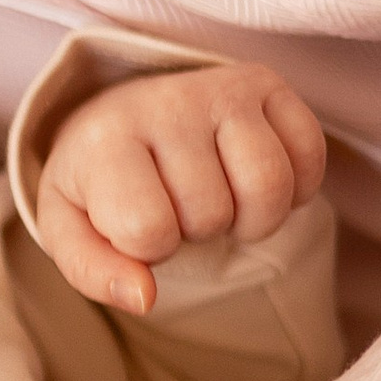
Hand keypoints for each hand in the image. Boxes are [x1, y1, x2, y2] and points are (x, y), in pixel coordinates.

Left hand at [35, 60, 326, 315]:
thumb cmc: (98, 184)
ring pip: (269, 186)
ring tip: (220, 201)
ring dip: (251, 218)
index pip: (148, 229)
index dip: (150, 248)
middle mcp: (165, 102)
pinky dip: (294, 189)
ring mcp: (219, 87)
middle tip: (179, 208)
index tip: (135, 223)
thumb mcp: (72, 231)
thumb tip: (145, 297)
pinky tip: (254, 183)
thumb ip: (94, 272)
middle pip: (212, 212)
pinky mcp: (263, 82)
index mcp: (104, 139)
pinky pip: (309, 154)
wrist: (119, 118)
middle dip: (198, 231)